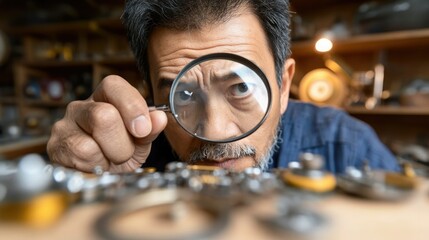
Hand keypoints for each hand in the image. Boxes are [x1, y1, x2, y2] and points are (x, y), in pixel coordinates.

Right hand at [47, 75, 167, 172]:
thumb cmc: (121, 152)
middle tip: (125, 153)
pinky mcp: (54, 149)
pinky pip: (78, 160)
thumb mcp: (140, 141)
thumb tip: (159, 118)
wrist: (100, 176)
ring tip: (109, 161)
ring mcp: (63, 127)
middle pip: (102, 115)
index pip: (113, 85)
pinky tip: (95, 166)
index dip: (131, 106)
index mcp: (105, 98)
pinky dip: (94, 168)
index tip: (142, 129)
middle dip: (122, 144)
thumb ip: (150, 129)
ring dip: (108, 159)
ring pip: (88, 144)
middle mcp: (80, 107)